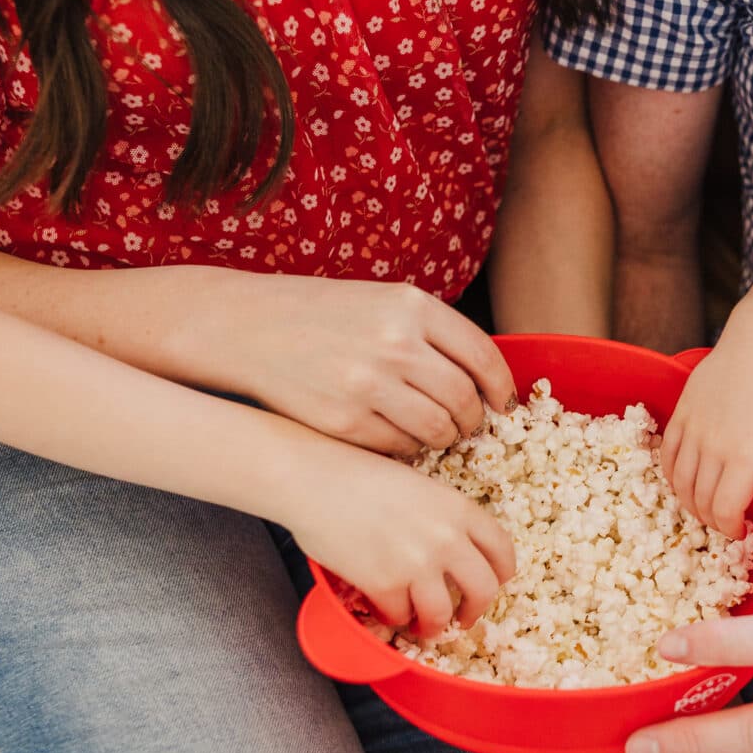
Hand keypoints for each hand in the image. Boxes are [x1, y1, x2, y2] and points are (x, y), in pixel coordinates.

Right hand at [182, 273, 516, 455]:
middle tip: (468, 426)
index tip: (502, 403)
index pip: (483, 357)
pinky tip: (402, 439)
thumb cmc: (322, 315)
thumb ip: (432, 333)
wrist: (250, 329)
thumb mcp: (383, 302)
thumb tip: (484, 380)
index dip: (501, 388)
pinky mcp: (345, 420)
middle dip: (473, 421)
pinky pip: (401, 448)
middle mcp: (395, 343)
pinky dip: (410, 450)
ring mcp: (369, 384)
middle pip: (464, 400)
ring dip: (445, 439)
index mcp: (412, 306)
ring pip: (438, 430)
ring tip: (437, 434)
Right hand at [290, 443, 517, 637]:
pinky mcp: (384, 583)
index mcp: (458, 508)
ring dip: (433, 625)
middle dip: (475, 611)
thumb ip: (443, 517)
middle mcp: (446, 537)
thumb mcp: (418, 486)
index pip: (503, 551)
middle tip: (462, 619)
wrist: (312, 479)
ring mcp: (417, 563)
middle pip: (484, 590)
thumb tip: (456, 556)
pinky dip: (392, 616)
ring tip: (421, 625)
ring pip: (442, 614)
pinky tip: (383, 607)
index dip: (500, 575)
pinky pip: (399, 616)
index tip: (492, 584)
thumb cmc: (358, 477)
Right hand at [662, 304, 752, 537]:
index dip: (730, 527)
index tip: (741, 531)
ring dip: (690, 502)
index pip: (725, 508)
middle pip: (700, 500)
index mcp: (746, 452)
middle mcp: (713, 443)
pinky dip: (672, 477)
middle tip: (726, 522)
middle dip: (712, 520)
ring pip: (679, 482)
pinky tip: (686, 483)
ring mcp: (692, 428)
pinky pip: (666, 456)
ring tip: (707, 507)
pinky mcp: (680, 414)